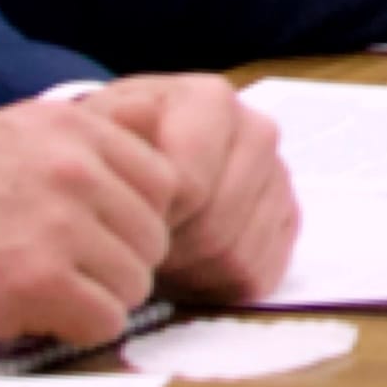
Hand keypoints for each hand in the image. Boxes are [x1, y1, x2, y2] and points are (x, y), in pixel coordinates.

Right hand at [0, 95, 186, 349]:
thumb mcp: (0, 139)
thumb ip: (73, 152)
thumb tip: (152, 181)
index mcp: (68, 125)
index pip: (163, 182)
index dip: (130, 221)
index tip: (91, 240)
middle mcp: (72, 165)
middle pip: (155, 236)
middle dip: (115, 265)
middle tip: (56, 276)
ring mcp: (57, 221)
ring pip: (135, 282)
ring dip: (93, 300)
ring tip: (33, 294)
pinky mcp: (35, 279)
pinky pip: (104, 322)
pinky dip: (73, 331)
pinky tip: (25, 317)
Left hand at [80, 71, 297, 307]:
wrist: (142, 153)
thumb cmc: (116, 143)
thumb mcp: (98, 125)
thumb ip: (112, 126)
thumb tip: (136, 118)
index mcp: (211, 101)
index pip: (188, 185)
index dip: (148, 218)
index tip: (118, 223)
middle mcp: (257, 132)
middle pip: (215, 227)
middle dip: (168, 250)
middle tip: (134, 251)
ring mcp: (279, 178)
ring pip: (238, 257)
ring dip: (189, 272)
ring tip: (157, 258)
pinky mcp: (289, 219)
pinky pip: (259, 275)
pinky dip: (217, 285)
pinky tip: (186, 267)